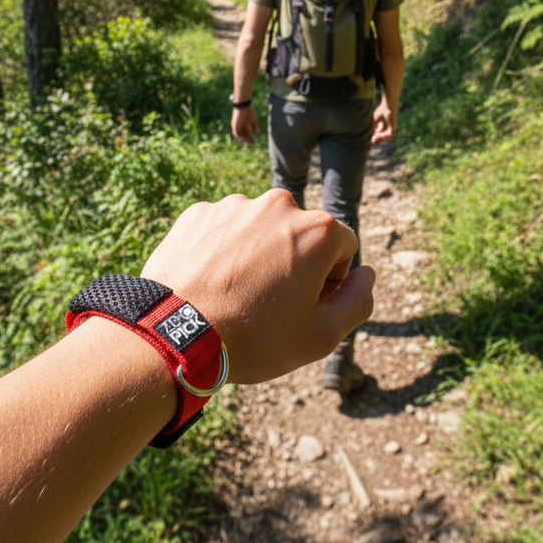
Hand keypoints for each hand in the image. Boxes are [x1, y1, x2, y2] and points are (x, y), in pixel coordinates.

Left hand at [142, 189, 374, 382]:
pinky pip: (222, 229)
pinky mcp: (199, 213)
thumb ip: (358, 301)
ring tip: (235, 295)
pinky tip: (210, 283)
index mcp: (316, 229)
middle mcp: (277, 204)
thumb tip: (367, 274)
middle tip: (268, 304)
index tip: (303, 306)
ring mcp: (234, 205)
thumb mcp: (321, 336)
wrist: (175, 334)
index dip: (330, 282)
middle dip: (294, 263)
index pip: (343, 248)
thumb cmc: (254, 338)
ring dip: (256, 255)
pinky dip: (221, 251)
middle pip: (300, 234)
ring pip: (259, 230)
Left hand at [231, 104, 258, 143]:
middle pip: (243, 135)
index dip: (250, 138)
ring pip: (239, 135)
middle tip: (252, 143)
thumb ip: (254, 126)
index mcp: (243, 124)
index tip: (254, 142)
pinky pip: (235, 132)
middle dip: (248, 139)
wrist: (243, 105)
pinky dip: (239, 136)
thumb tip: (256, 133)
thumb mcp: (253, 119)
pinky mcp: (234, 124)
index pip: (247, 133)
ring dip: (244, 139)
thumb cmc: (248, 110)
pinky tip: (243, 138)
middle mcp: (239, 126)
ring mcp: (236, 125)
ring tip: (249, 141)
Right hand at [372, 97, 396, 141]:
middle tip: (373, 141)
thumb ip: (375, 128)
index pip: (379, 135)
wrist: (387, 106)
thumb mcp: (375, 121)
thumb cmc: (381, 111)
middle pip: (382, 137)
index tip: (372, 142)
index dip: (376, 139)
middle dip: (378, 139)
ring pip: (386, 137)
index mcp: (383, 127)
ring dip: (381, 137)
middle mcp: (387, 128)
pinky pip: (390, 135)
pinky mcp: (393, 127)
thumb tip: (374, 136)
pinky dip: (385, 136)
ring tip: (377, 135)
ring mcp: (391, 128)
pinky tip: (380, 134)